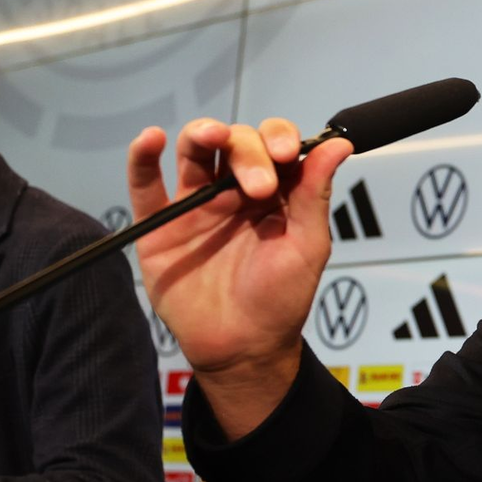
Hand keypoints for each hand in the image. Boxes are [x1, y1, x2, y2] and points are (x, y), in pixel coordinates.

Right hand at [127, 118, 352, 436]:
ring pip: (194, 151)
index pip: (275, 145)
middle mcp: (234, 191)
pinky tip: (150, 139)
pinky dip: (142, 158)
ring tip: (212, 136)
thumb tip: (339, 145)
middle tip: (259, 187)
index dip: (280, 139)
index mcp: (274, 193)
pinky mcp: (160, 225)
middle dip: (249, 153)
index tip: (288, 152)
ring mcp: (196, 205)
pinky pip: (145, 185)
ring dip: (202, 134)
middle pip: (236, 143)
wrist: (243, 347)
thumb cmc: (279, 300)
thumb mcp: (308, 246)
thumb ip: (316, 193)